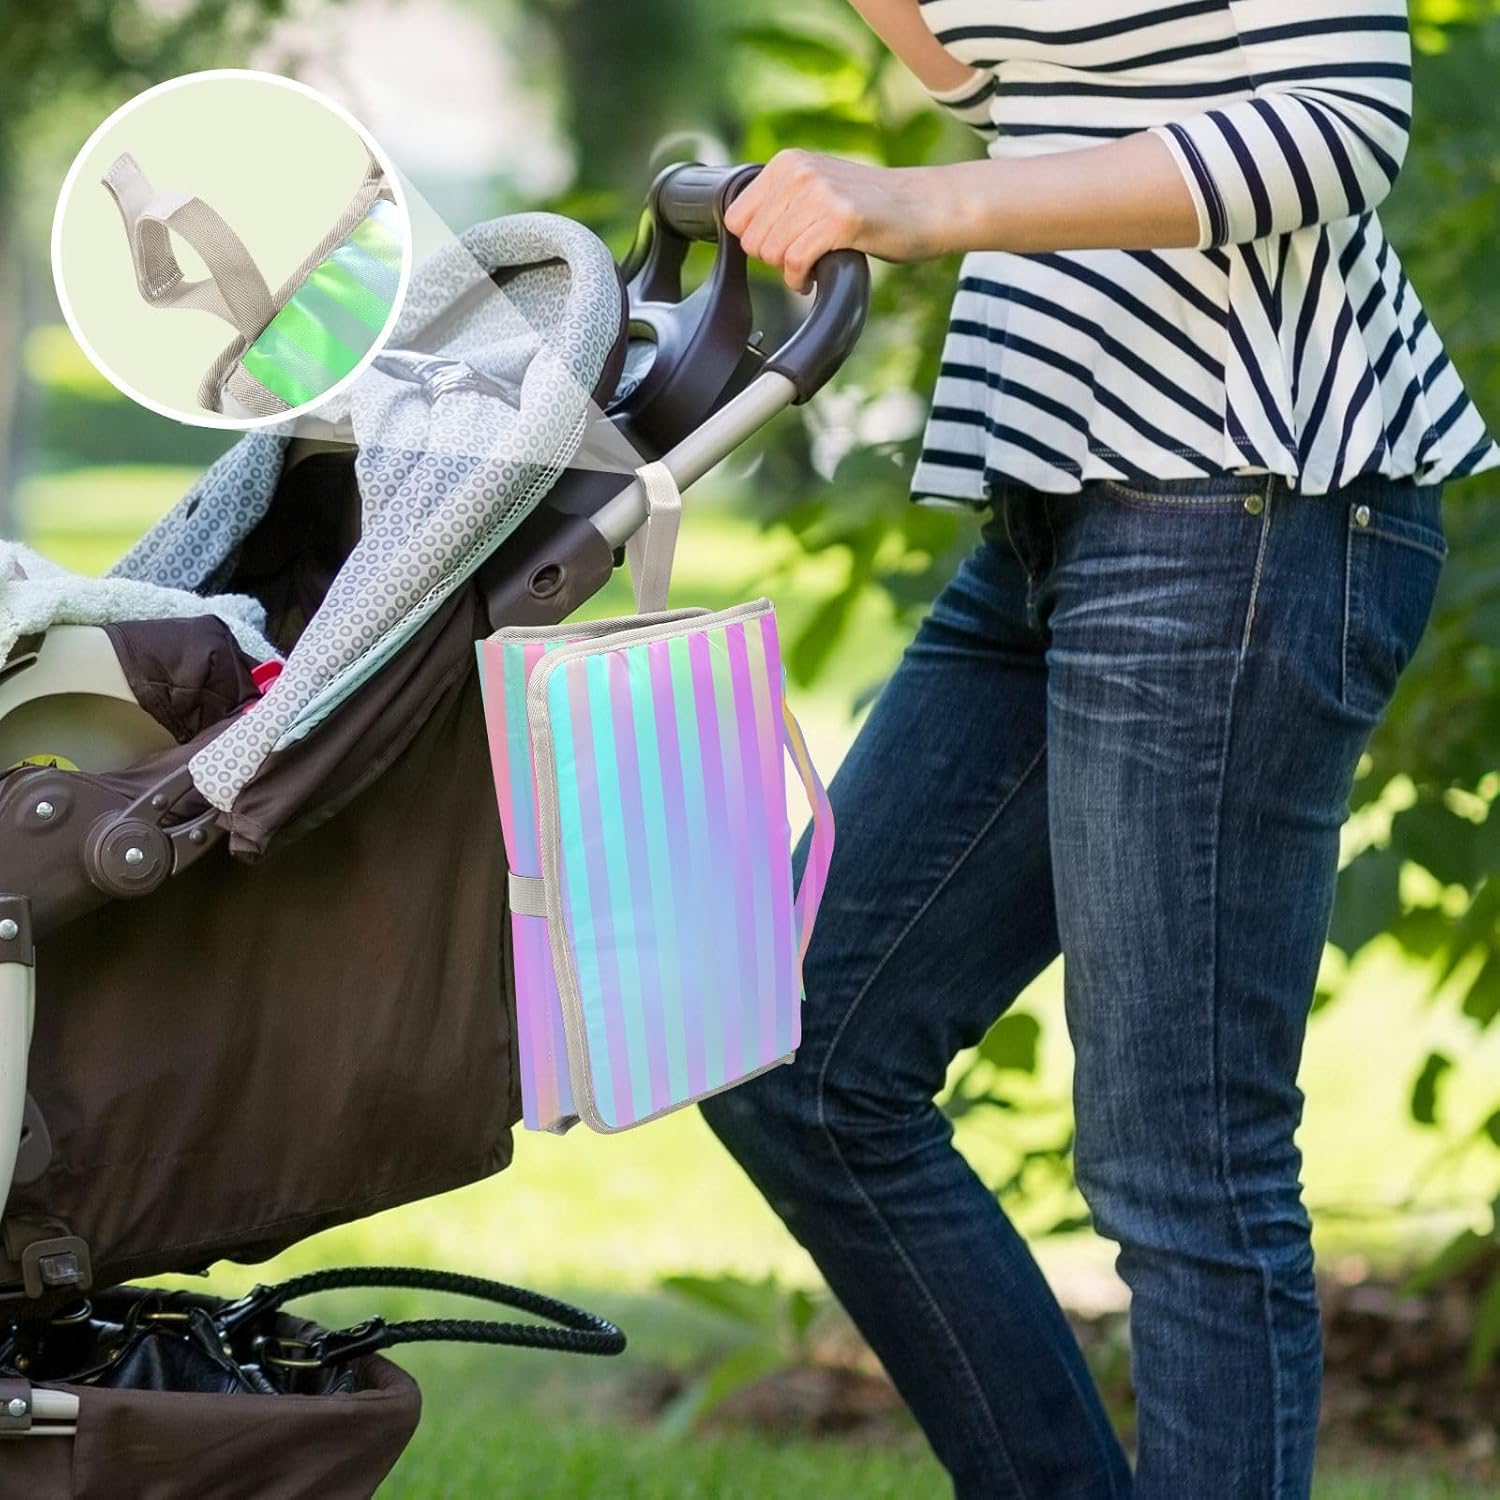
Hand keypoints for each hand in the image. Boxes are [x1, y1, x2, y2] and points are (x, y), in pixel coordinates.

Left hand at [723, 150, 950, 291]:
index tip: (785, 243)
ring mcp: (820, 194)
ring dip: (790, 271)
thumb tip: (738, 230)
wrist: (926, 205)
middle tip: (804, 254)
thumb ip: (781, 199)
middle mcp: (800, 172)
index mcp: (788, 162)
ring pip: (772, 254)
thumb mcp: (818, 186)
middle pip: (752, 242)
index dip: (758, 240)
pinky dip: (801, 280)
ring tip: (815, 261)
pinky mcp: (840, 220)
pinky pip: (795, 263)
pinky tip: (817, 274)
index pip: (736, 218)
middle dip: (775, 259)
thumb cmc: (871, 205)